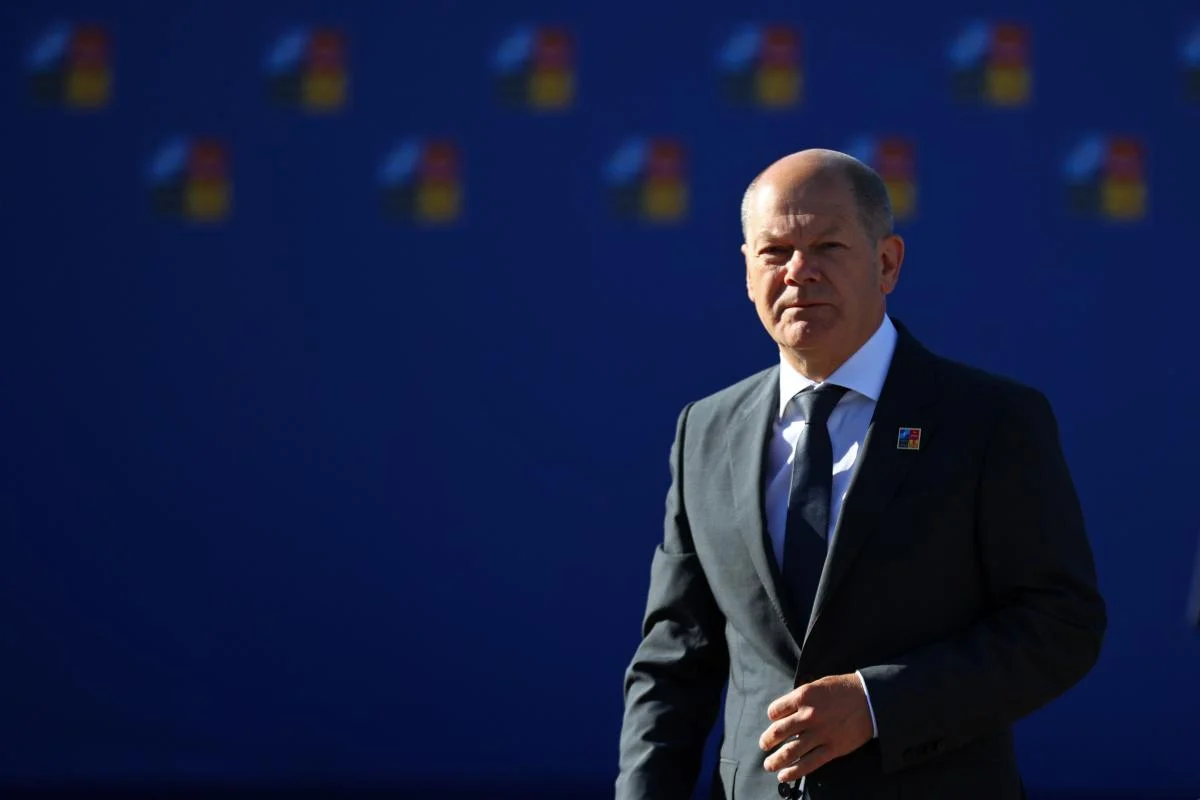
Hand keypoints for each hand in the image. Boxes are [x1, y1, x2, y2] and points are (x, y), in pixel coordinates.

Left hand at [759, 673, 873, 782]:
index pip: (775, 711)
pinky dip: (793, 772)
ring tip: (768, 765)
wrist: (871, 699)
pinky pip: (808, 763)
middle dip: (767, 741)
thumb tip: (785, 712)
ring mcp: (820, 733)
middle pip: (778, 732)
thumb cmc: (843, 689)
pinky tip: (784, 775)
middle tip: (763, 745)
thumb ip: (801, 698)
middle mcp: (808, 715)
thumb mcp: (818, 685)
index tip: (773, 721)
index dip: (772, 717)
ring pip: (791, 751)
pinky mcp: (832, 748)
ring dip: (775, 760)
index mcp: (803, 696)